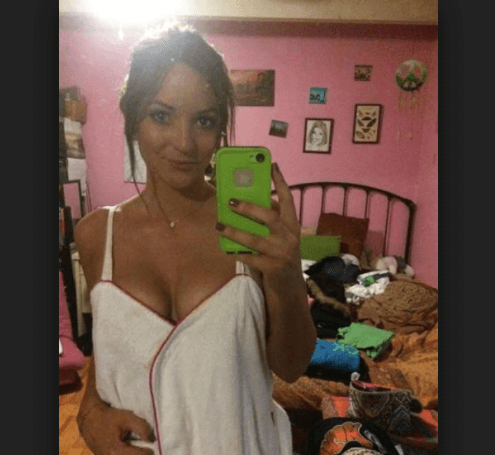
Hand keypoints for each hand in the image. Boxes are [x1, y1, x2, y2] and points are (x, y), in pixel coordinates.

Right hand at [78, 402, 155, 454]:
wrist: (90, 420)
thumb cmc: (110, 418)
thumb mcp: (128, 418)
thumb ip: (142, 428)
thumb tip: (152, 439)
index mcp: (117, 451)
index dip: (149, 451)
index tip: (151, 446)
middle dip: (141, 454)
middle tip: (146, 449)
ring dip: (134, 454)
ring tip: (138, 449)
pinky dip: (127, 454)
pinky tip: (130, 449)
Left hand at [216, 162, 300, 278]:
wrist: (289, 287)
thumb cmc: (281, 255)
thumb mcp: (282, 236)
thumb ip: (272, 221)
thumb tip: (247, 203)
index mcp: (293, 225)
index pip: (288, 199)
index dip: (280, 182)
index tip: (272, 165)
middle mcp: (290, 237)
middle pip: (270, 217)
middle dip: (249, 208)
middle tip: (231, 201)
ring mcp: (282, 253)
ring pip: (255, 239)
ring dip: (234, 231)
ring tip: (219, 225)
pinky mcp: (272, 268)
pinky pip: (250, 257)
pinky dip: (237, 252)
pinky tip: (226, 248)